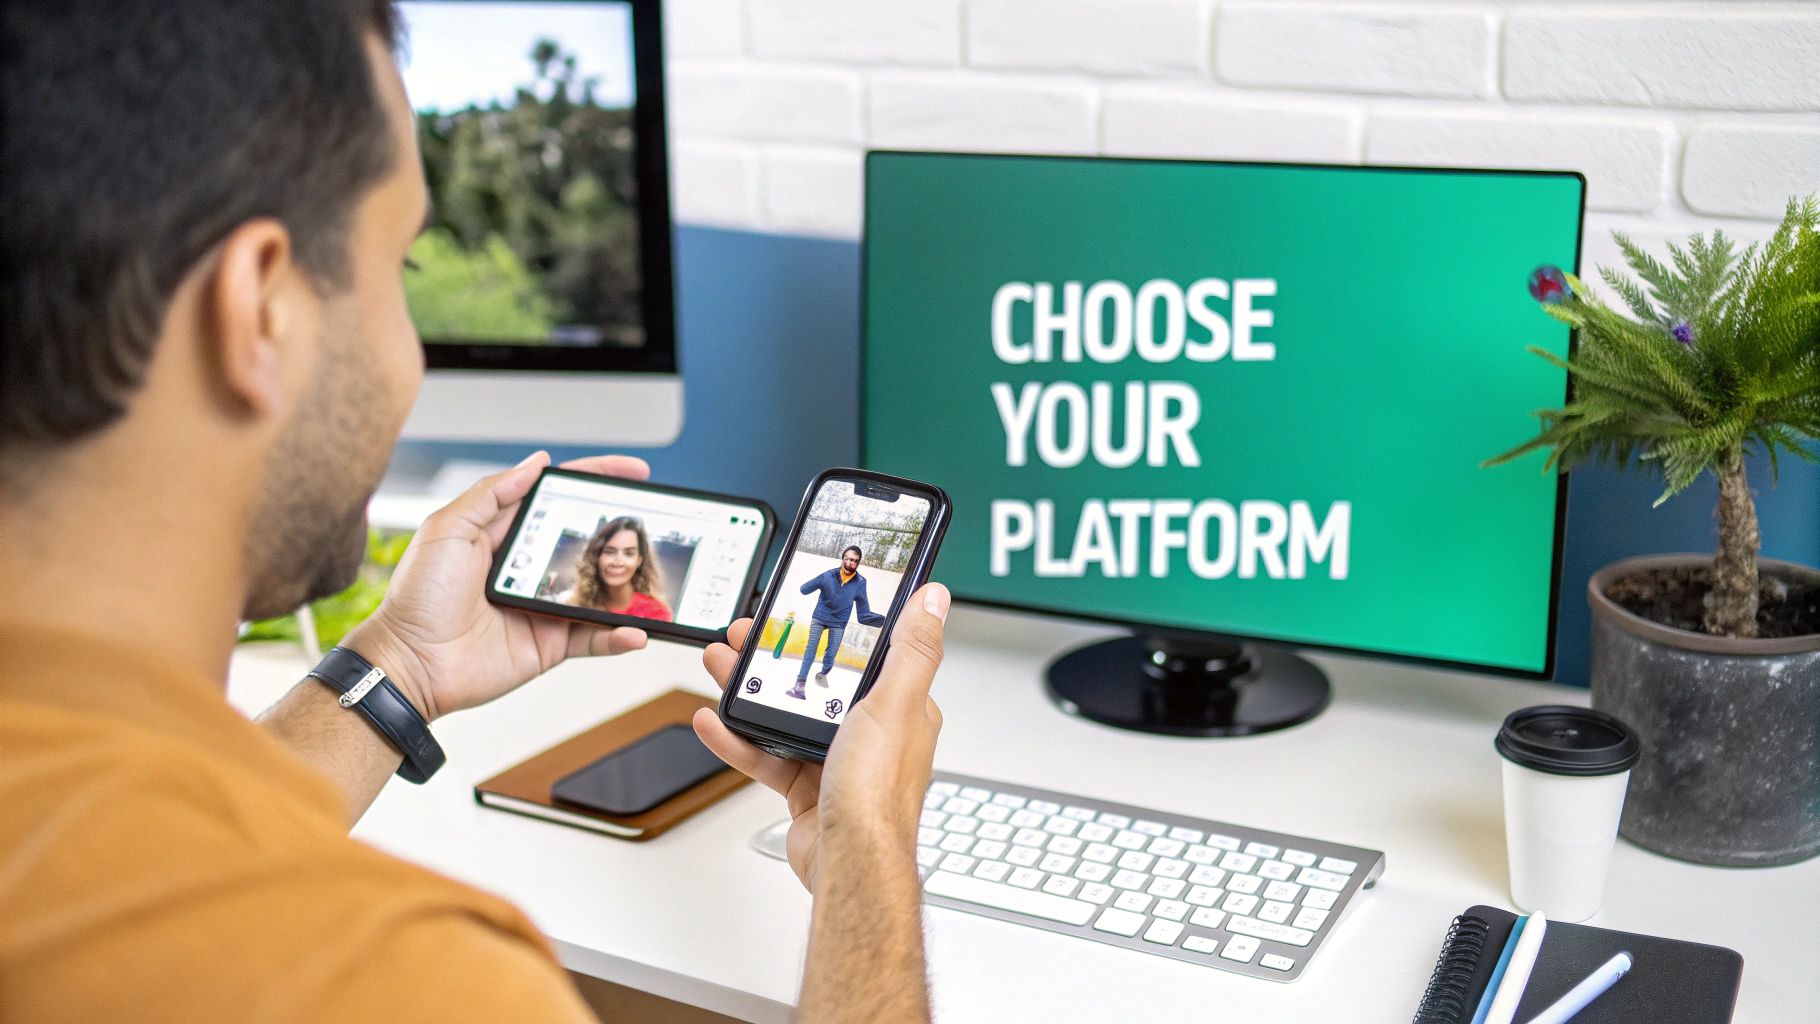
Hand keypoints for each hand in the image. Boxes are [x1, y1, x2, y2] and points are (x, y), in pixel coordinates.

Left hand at [343, 451, 649, 720]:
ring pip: (598, 590)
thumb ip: (492, 494)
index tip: (632, 471)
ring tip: (649, 576)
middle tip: (653, 520)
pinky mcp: (550, 645)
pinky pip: (594, 638)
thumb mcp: (447, 529)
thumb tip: (535, 464)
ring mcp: (543, 608)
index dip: (595, 480)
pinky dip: (618, 636)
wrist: (410, 664)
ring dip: (626, 584)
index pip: (558, 498)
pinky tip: (635, 630)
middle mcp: (528, 569)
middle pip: (587, 541)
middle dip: (622, 529)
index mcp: (504, 535)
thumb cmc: (417, 598)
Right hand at [693, 584, 948, 890]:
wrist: (851, 864)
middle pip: (816, 683)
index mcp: (900, 708)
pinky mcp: (807, 790)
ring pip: (786, 717)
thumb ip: (913, 650)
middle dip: (775, 659)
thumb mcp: (896, 703)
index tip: (798, 614)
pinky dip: (738, 740)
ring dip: (749, 692)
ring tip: (720, 667)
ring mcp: (836, 762)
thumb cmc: (879, 794)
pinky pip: (766, 757)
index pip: (863, 656)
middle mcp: (870, 734)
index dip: (829, 631)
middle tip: (742, 639)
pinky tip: (715, 723)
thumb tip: (933, 600)